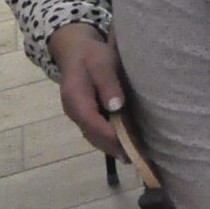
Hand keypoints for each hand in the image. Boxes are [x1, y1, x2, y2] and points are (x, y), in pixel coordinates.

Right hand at [48, 24, 128, 154]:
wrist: (76, 51)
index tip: (128, 144)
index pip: (91, 122)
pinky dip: (109, 141)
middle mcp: (73, 111)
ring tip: (133, 156)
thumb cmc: (92, 55)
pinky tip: (124, 145)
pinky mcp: (85, 116)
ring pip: (93, 136)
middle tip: (136, 157)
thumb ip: (108, 83)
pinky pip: (95, 132)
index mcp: (74, 98)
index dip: (110, 135)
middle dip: (113, 147)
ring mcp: (77, 115)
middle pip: (92, 135)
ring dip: (111, 148)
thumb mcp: (102, 62)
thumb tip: (116, 106)